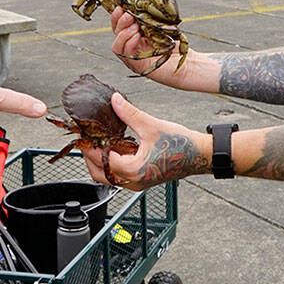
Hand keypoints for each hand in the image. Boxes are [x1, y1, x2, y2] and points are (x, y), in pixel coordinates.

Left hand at [80, 92, 210, 190]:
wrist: (200, 156)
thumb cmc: (180, 144)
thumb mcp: (151, 125)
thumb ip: (129, 113)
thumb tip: (114, 100)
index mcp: (133, 170)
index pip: (100, 160)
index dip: (89, 146)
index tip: (83, 133)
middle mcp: (133, 182)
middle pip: (99, 173)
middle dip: (90, 156)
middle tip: (87, 138)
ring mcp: (137, 184)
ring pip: (108, 177)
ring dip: (100, 161)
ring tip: (99, 141)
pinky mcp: (142, 181)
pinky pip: (119, 176)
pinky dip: (112, 164)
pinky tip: (114, 148)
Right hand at [110, 7, 184, 84]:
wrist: (187, 65)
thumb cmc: (175, 47)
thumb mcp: (160, 28)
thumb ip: (149, 20)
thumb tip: (141, 6)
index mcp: (134, 38)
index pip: (118, 27)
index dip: (116, 17)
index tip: (120, 7)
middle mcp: (131, 48)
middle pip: (116, 35)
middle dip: (120, 23)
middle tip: (129, 15)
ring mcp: (133, 58)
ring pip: (117, 46)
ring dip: (123, 34)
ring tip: (135, 26)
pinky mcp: (138, 66)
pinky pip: (127, 55)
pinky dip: (130, 44)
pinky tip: (137, 36)